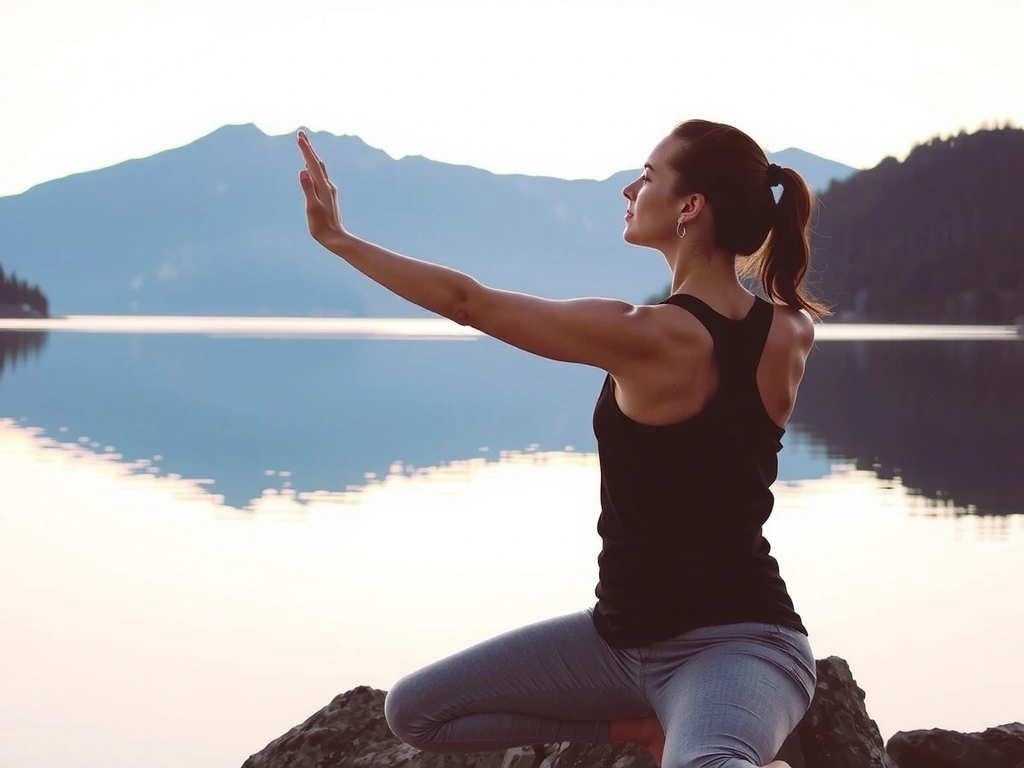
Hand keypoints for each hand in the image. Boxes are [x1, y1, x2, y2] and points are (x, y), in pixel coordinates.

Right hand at [296, 130, 348, 247]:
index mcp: (323, 186)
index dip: (305, 149)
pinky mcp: (328, 195)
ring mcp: (329, 190)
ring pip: (319, 168)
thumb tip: (303, 170)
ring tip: (305, 145)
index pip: (312, 163)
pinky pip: (320, 175)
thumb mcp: (312, 207)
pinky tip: (311, 167)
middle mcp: (327, 185)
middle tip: (301, 133)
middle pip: (317, 162)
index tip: (300, 136)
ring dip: (312, 155)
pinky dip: (314, 166)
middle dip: (308, 147)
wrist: (336, 239)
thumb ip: (307, 188)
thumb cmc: (322, 226)